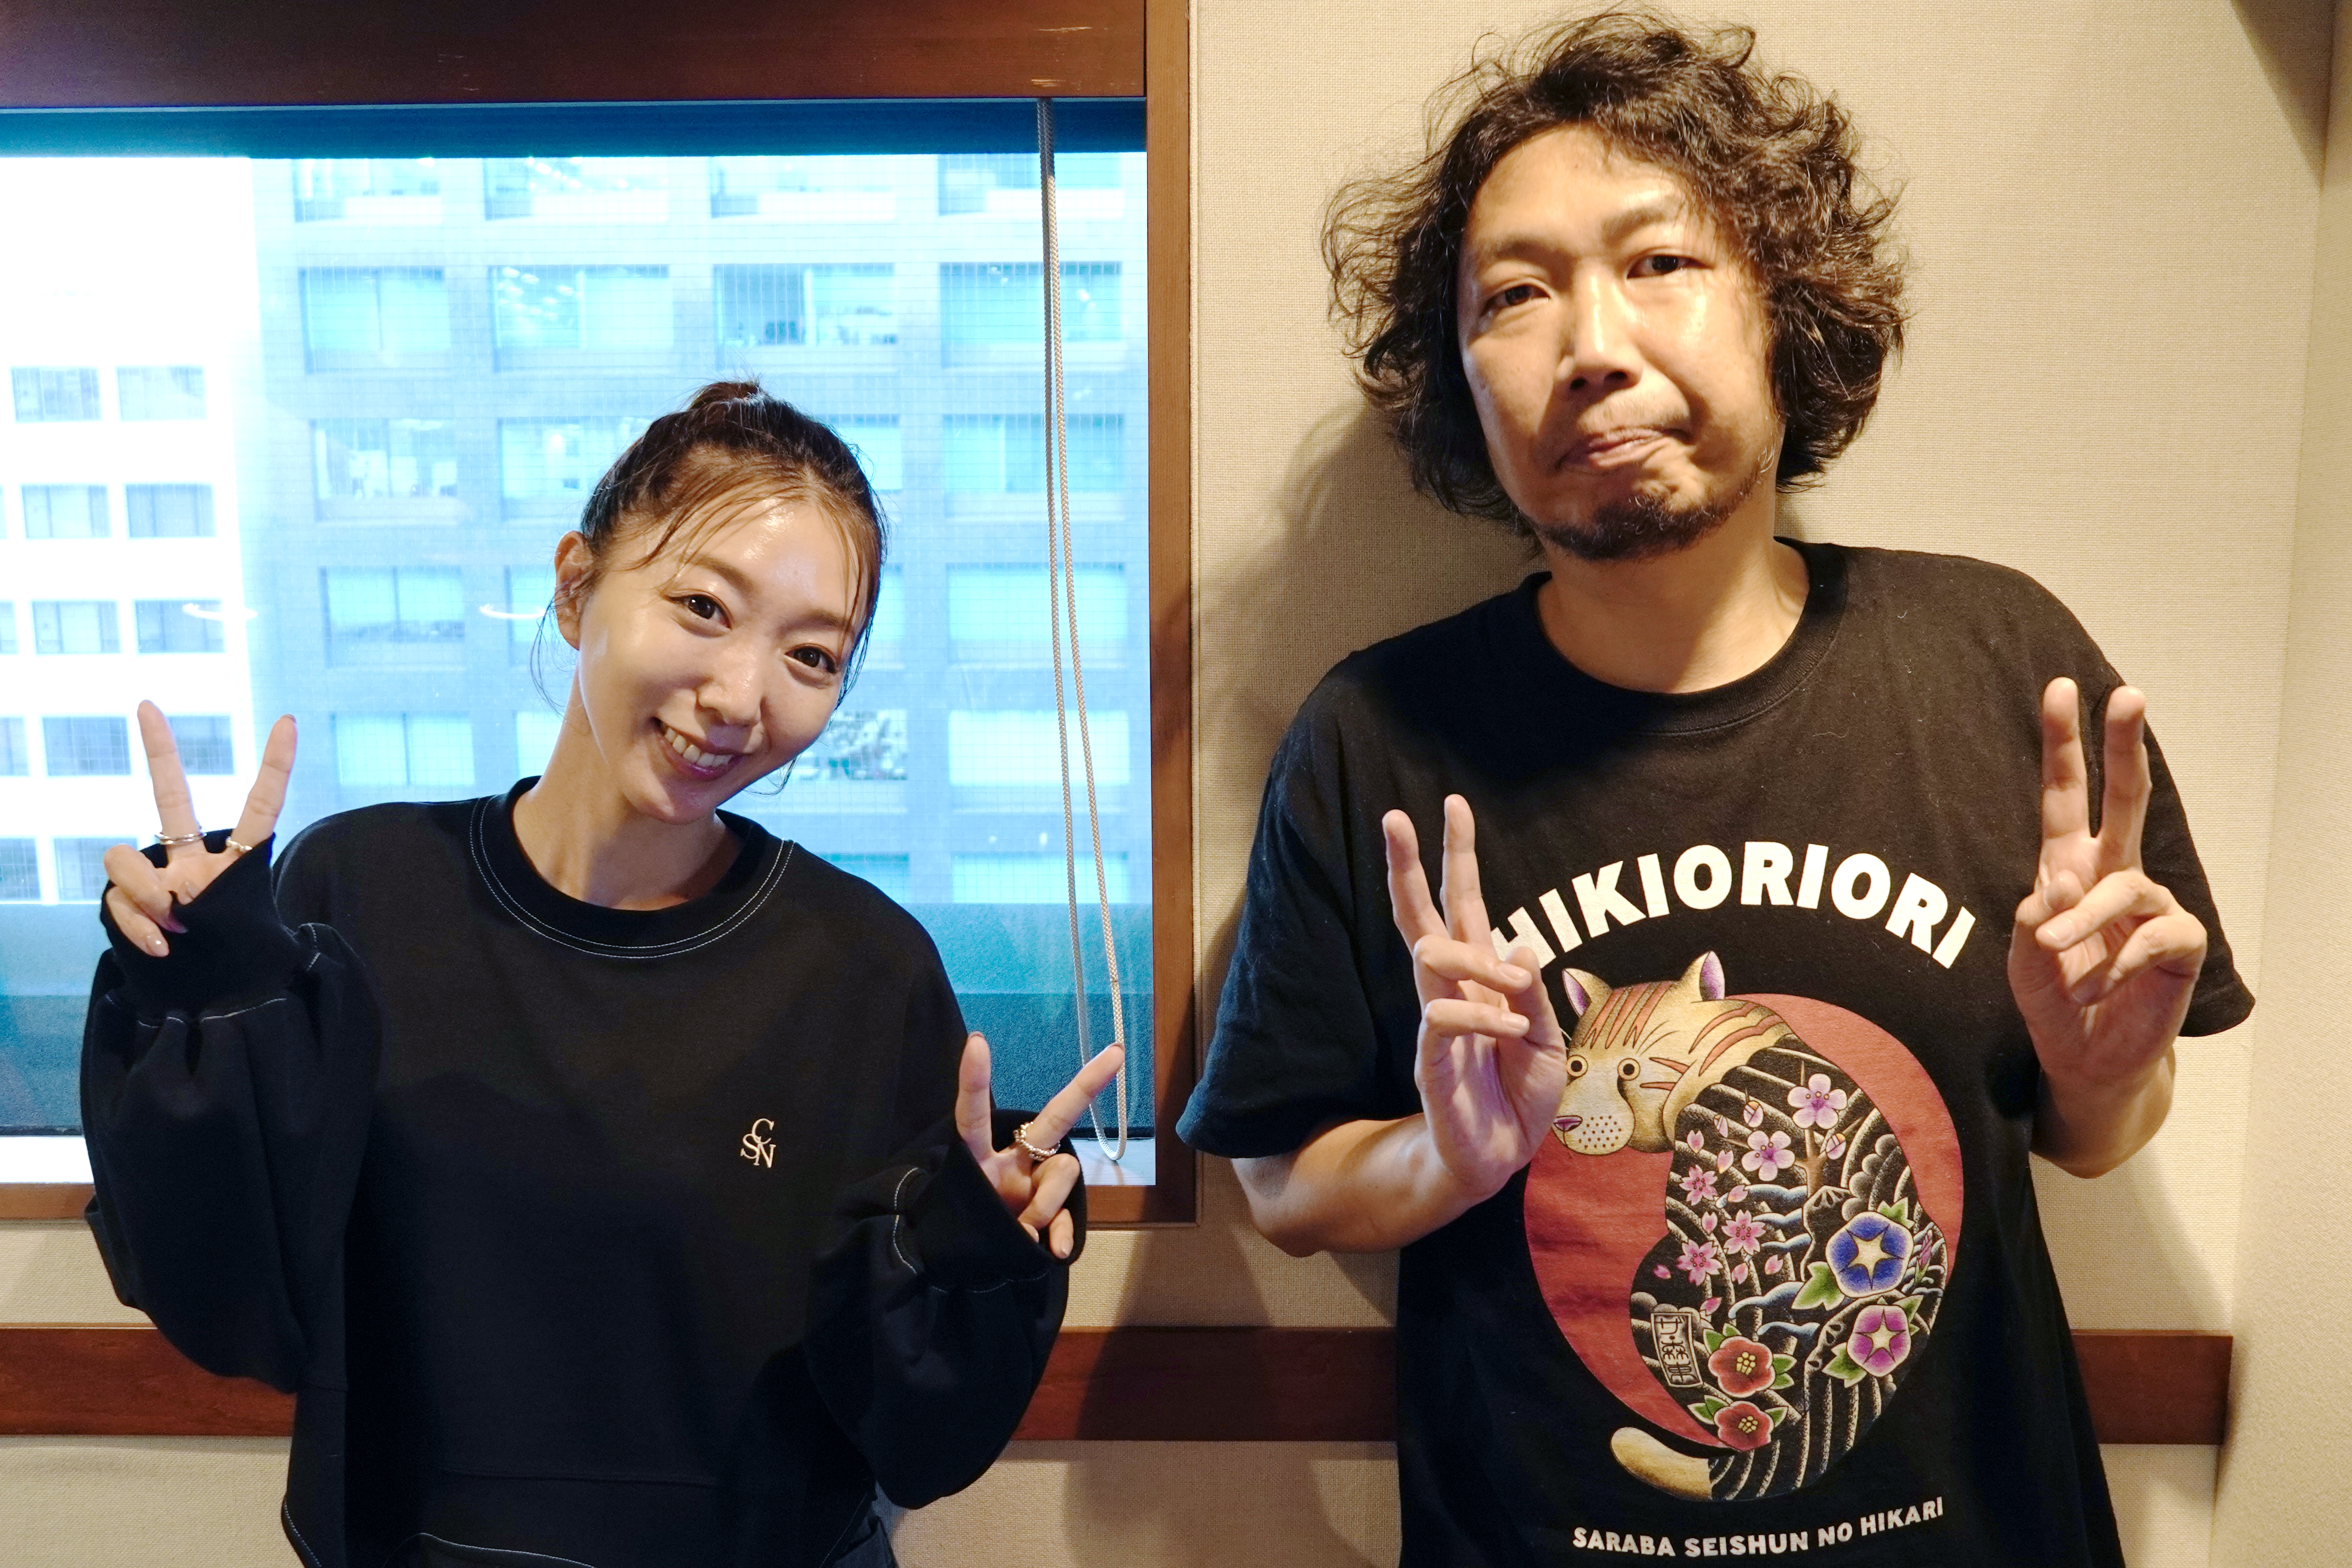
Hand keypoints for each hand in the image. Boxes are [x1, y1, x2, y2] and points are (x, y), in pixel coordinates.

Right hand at [103, 701, 296, 957]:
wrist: (210, 1001)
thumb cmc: (242, 967)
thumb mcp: (257, 943)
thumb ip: (212, 911)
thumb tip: (162, 906)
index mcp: (239, 864)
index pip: (261, 808)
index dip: (276, 767)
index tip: (289, 721)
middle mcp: (193, 862)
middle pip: (172, 799)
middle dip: (157, 752)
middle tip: (145, 706)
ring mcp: (154, 880)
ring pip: (127, 861)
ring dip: (150, 898)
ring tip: (179, 930)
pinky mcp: (122, 902)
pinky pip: (118, 901)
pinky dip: (139, 927)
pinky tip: (163, 947)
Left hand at [954, 1032, 1124, 1258]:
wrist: (968, 1266)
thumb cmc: (963, 1232)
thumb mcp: (970, 1224)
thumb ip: (1007, 1222)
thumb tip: (1036, 1236)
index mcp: (980, 1157)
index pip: (973, 1115)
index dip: (974, 1080)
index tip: (976, 1040)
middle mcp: (1014, 1161)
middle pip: (1053, 1120)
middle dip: (1085, 1085)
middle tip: (1116, 1053)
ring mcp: (1037, 1185)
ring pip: (1063, 1175)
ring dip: (1044, 1207)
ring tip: (1020, 1234)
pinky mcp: (1052, 1214)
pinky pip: (1068, 1216)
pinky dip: (1063, 1233)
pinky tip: (1057, 1249)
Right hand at [1385, 794, 1566, 1202]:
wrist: (1498, 1157)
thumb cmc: (1520, 1094)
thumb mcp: (1547, 1037)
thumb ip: (1532, 993)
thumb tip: (1516, 944)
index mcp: (1480, 976)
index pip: (1463, 904)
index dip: (1457, 856)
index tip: (1453, 805)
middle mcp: (1452, 989)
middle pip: (1421, 915)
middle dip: (1409, 866)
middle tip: (1393, 816)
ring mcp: (1437, 1021)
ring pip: (1428, 958)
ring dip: (1468, 956)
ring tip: (1501, 977)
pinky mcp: (1431, 1060)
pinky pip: (1442, 1018)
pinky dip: (1480, 1016)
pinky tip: (1509, 1029)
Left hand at [2006, 679, 2204, 1092]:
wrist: (2083, 1058)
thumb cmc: (2050, 996)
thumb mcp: (2021, 958)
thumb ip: (2030, 921)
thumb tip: (2059, 882)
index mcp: (2067, 863)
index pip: (2064, 793)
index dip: (2062, 744)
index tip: (2059, 689)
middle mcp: (2112, 873)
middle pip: (2125, 798)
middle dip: (2124, 746)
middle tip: (2128, 694)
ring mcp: (2149, 905)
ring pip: (2121, 887)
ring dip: (2083, 922)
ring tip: (2056, 957)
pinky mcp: (2178, 943)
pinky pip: (2150, 938)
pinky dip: (2115, 966)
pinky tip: (2095, 989)